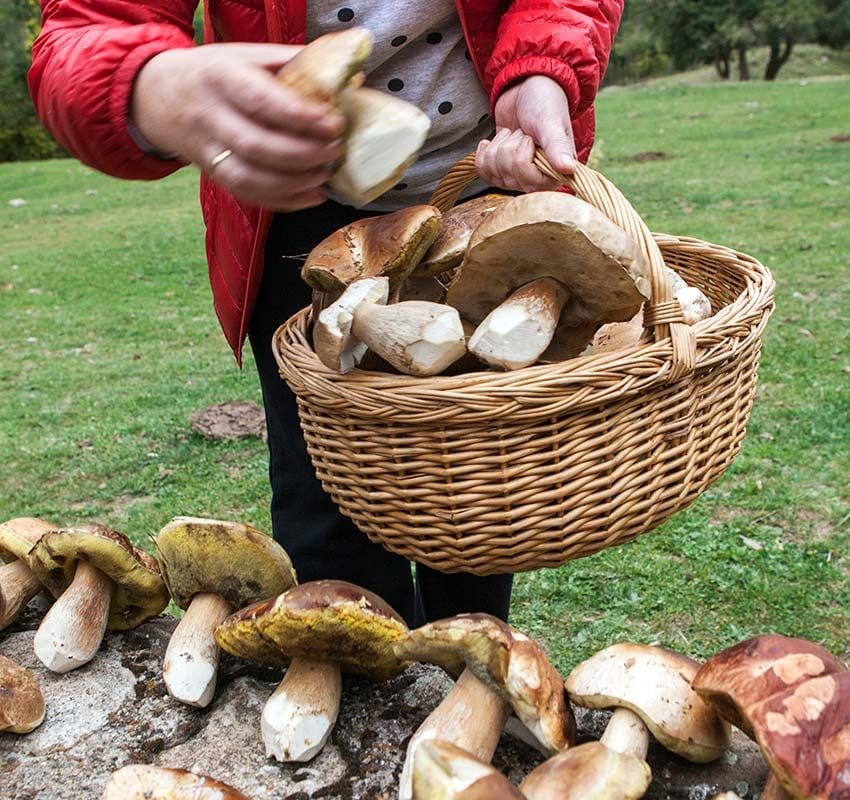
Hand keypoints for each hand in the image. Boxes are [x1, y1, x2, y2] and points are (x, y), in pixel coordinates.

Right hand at [131, 44, 345, 209]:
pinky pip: (249, 196)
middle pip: (257, 146)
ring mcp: (208, 151)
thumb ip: (290, 65)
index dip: (300, 116)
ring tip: (325, 173)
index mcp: (220, 77)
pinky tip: (313, 194)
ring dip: (296, 181)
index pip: (261, 101)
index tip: (333, 123)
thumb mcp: (245, 55)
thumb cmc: (215, 73)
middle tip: (334, 150)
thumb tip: (343, 79)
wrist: (158, 97)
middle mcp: (210, 116)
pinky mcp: (213, 176)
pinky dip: (286, 201)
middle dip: (304, 153)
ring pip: (251, 178)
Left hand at [475, 75, 576, 192]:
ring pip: (492, 172)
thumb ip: (558, 148)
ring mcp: (517, 177)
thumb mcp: (551, 125)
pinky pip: (482, 171)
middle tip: (523, 133)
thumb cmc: (545, 104)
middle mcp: (537, 182)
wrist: (527, 89)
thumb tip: (568, 169)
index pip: (527, 179)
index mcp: (555, 175)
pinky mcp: (500, 170)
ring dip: (498, 146)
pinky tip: (494, 140)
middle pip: (507, 175)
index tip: (530, 138)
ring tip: (514, 134)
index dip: (522, 154)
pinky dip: (484, 152)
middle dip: (510, 146)